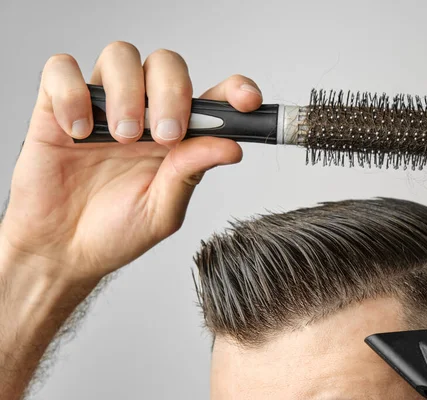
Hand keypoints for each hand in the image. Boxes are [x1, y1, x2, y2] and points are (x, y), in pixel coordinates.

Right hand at [0, 41, 262, 283]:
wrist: (62, 251)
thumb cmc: (115, 233)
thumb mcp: (161, 211)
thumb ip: (191, 173)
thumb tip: (231, 147)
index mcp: (177, 137)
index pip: (212, 97)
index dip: (234, 90)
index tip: (247, 101)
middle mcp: (144, 113)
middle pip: (167, 64)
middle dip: (172, 92)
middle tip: (164, 136)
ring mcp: (102, 107)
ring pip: (120, 55)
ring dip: (127, 92)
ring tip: (121, 137)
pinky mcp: (57, 107)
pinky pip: (62, 70)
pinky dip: (72, 93)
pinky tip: (78, 131)